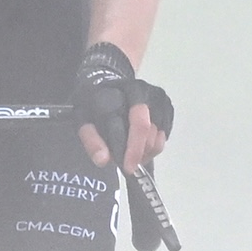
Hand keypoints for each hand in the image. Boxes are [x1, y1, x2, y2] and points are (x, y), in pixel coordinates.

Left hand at [73, 42, 171, 171]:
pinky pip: (164, 135)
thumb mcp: (84, 119)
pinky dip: (154, 146)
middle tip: (131, 168)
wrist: (111, 82)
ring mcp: (156, 96)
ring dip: (146, 152)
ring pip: (156, 134)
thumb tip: (103, 161)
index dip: (124, 148)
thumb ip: (91, 140)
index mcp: (114, 91)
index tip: (124, 167)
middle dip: (138, 152)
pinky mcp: (167, 104)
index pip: (120, 123)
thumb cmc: (96, 105)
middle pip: (144, 127)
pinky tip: (141, 146)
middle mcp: (138, 89)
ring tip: (132, 156)